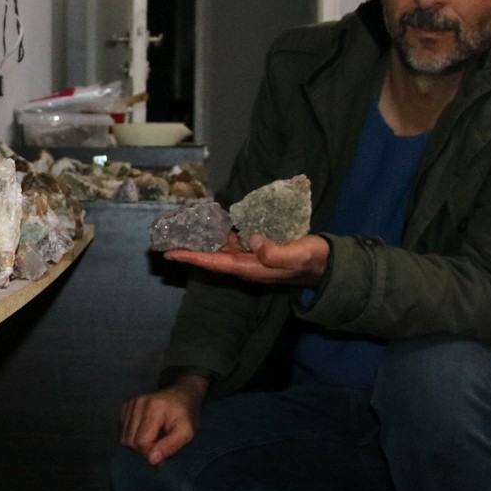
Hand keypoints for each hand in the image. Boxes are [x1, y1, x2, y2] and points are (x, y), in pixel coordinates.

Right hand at [120, 374, 208, 465]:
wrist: (182, 394)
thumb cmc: (186, 415)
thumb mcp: (187, 432)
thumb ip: (171, 446)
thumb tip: (152, 460)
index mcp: (154, 407)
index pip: (141, 442)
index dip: (151, 454)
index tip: (164, 457)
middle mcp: (138, 403)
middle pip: (130, 441)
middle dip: (144, 450)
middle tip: (160, 448)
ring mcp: (130, 404)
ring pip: (124, 438)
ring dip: (138, 445)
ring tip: (154, 440)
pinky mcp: (126, 406)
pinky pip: (123, 431)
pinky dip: (133, 437)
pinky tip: (146, 433)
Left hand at [164, 232, 329, 286]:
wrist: (324, 264)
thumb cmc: (310, 260)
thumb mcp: (296, 256)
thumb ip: (275, 252)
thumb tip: (252, 239)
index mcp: (249, 268)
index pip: (214, 263)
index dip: (191, 257)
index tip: (170, 253)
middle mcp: (244, 264)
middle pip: (209, 256)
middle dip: (188, 248)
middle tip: (166, 239)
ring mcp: (248, 257)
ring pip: (218, 248)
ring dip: (200, 239)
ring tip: (181, 230)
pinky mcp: (255, 248)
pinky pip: (231, 241)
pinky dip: (218, 232)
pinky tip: (209, 222)